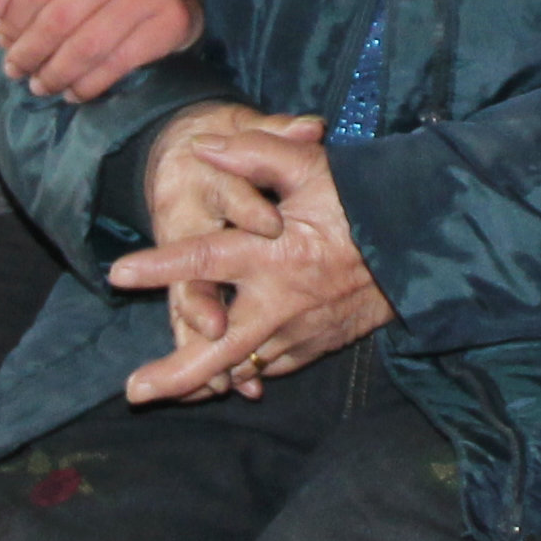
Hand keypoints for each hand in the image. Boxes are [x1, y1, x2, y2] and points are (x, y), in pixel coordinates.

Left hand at [0, 0, 207, 99]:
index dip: (11, 23)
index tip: (3, 42)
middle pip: (58, 21)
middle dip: (29, 54)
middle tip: (16, 71)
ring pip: (87, 48)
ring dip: (55, 75)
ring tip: (41, 85)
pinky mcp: (172, 21)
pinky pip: (118, 64)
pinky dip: (89, 85)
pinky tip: (74, 91)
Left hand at [106, 124, 392, 404]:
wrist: (421, 248)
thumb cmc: (363, 201)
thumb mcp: (314, 167)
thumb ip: (257, 154)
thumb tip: (206, 148)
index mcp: (273, 255)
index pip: (205, 260)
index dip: (160, 267)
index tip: (119, 274)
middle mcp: (281, 302)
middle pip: (217, 351)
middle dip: (173, 373)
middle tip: (134, 391)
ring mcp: (299, 332)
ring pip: (241, 369)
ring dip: (202, 382)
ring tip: (166, 392)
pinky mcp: (315, 346)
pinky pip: (270, 368)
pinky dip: (242, 374)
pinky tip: (221, 378)